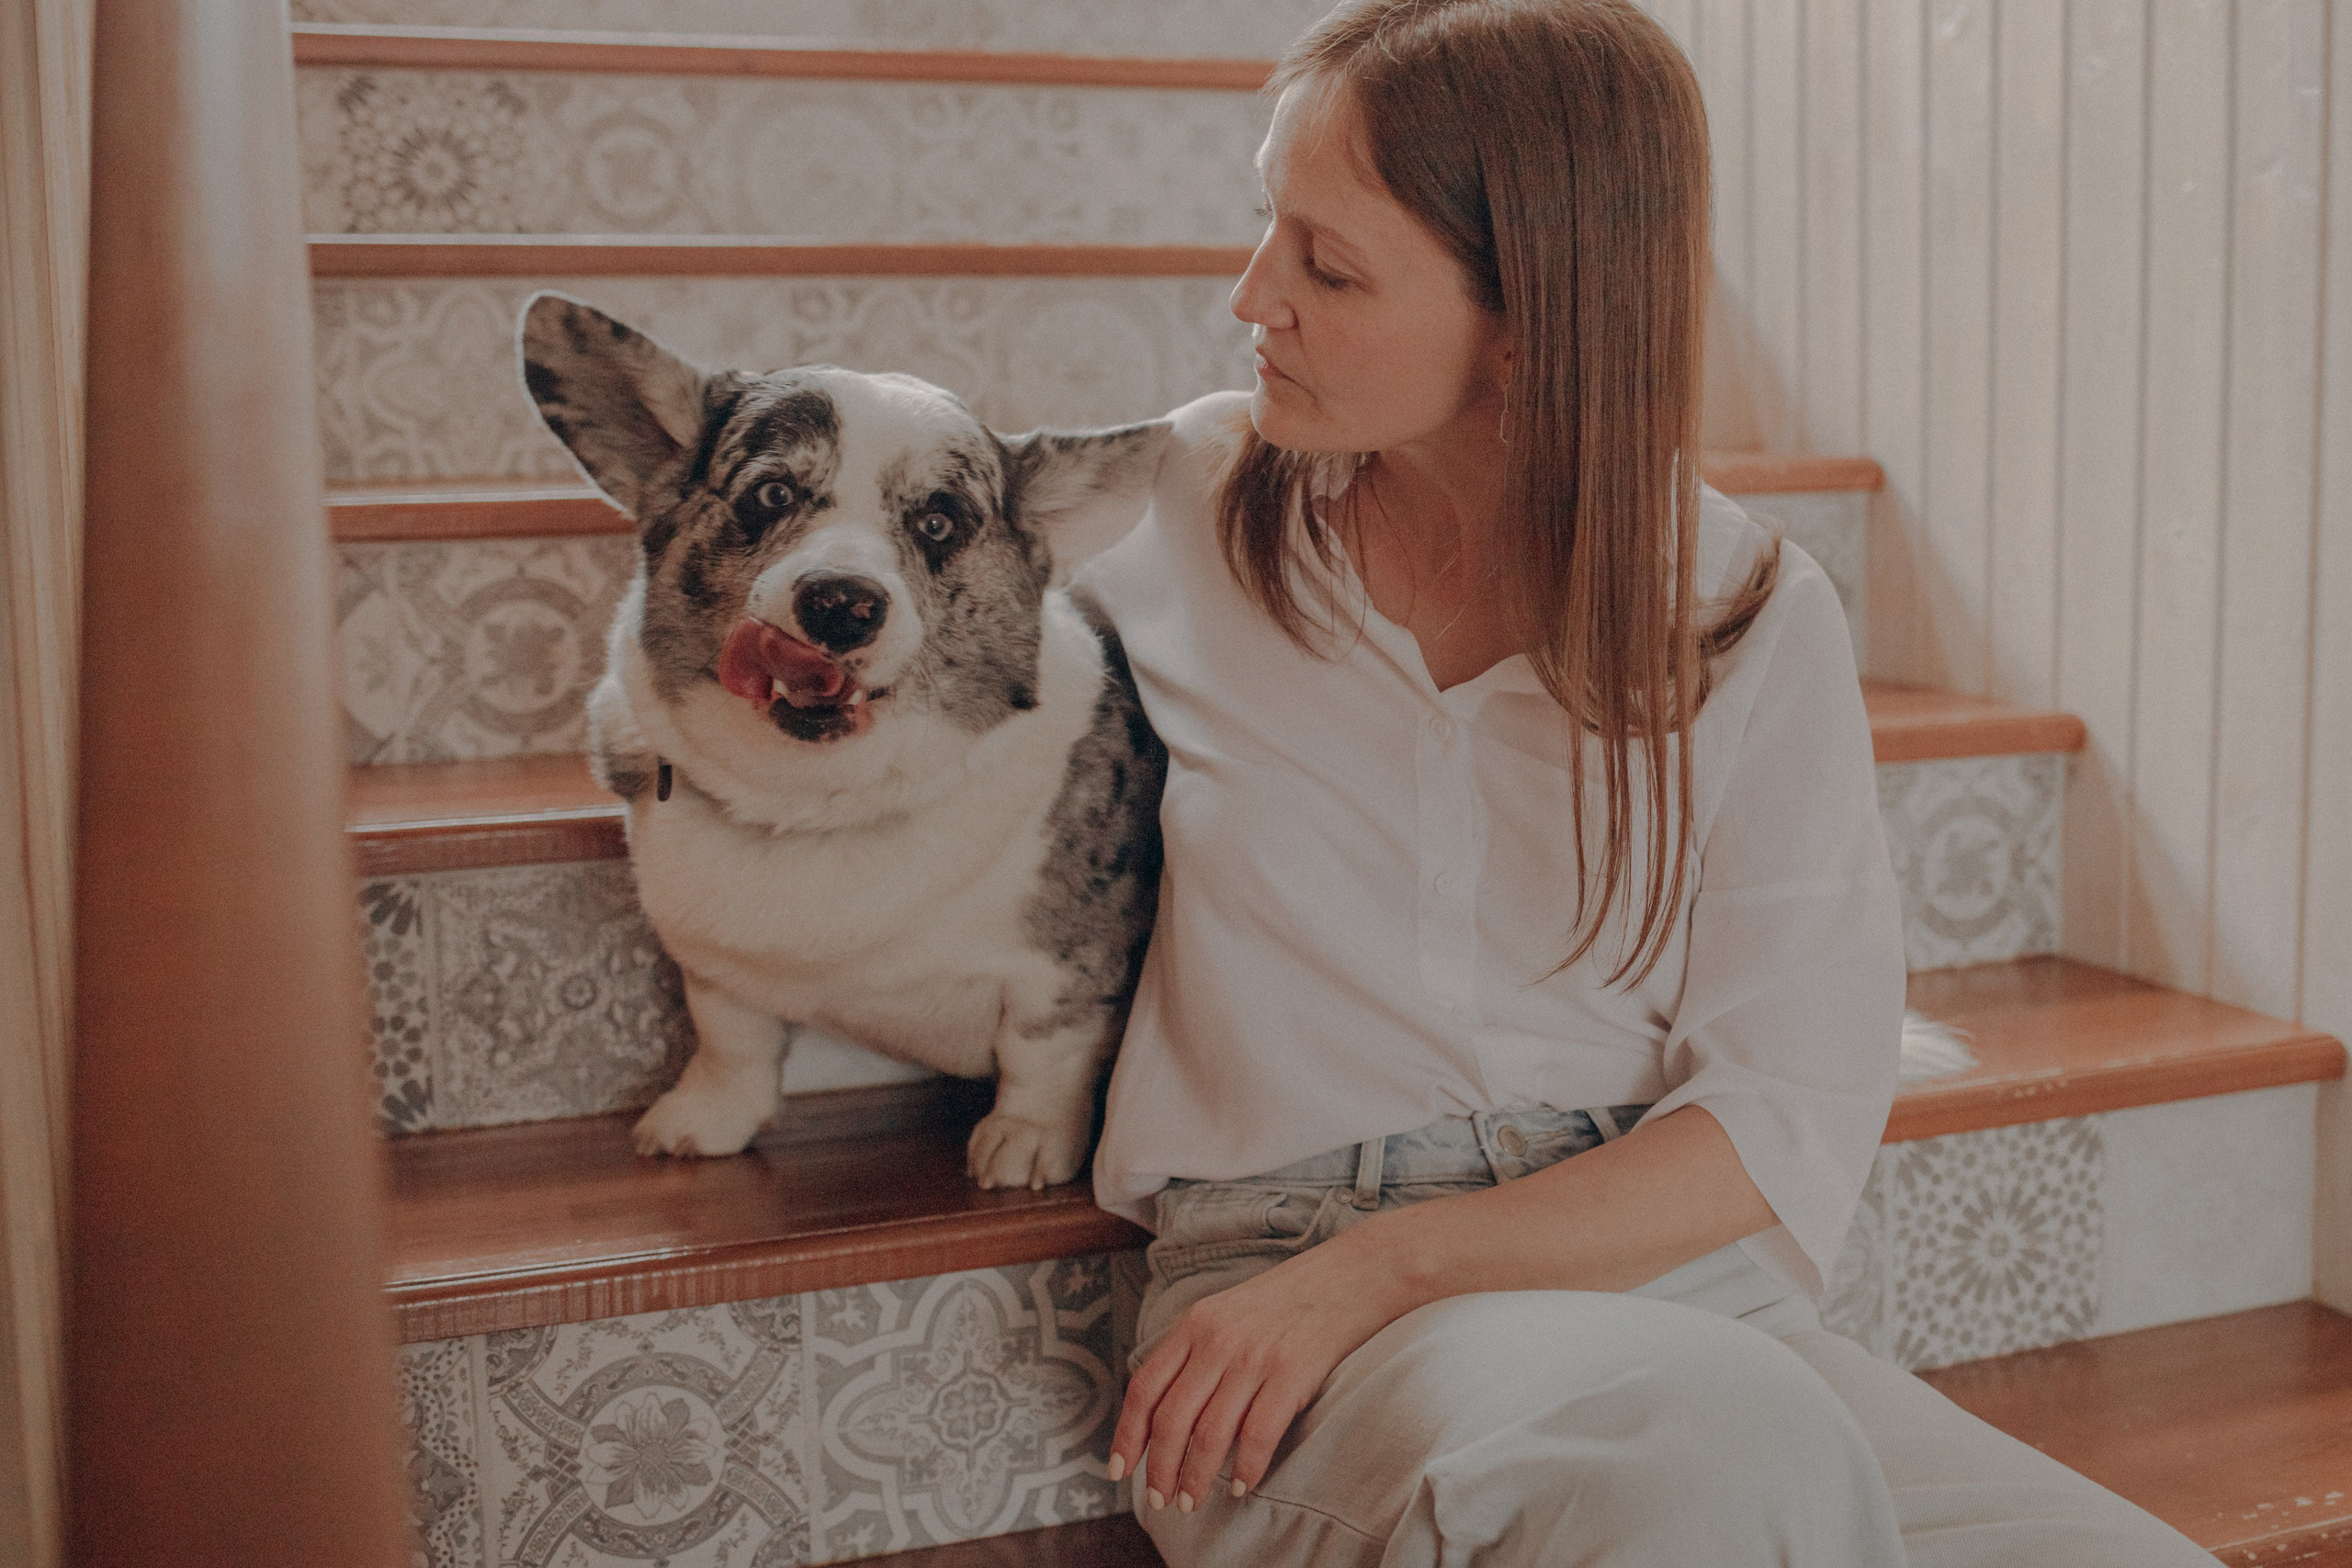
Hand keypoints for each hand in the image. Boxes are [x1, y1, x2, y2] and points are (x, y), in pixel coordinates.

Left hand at [1108, 1226, 1410, 1511]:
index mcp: (1194, 1323)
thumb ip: (1195, 1351)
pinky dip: (1245, 1469)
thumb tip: (1165, 1412)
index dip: (1126, 1435)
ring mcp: (1254, 1357)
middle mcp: (1217, 1340)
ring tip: (1192, 1503)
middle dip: (1160, 1469)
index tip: (1119, 1470)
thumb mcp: (1226, 1311)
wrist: (1350, 1275)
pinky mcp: (1292, 1373)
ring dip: (1196, 1479)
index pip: (1145, 1388)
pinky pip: (1257, 1435)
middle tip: (1161, 1502)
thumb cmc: (1287, 1301)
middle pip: (1171, 1419)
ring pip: (1209, 1434)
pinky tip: (1242, 1486)